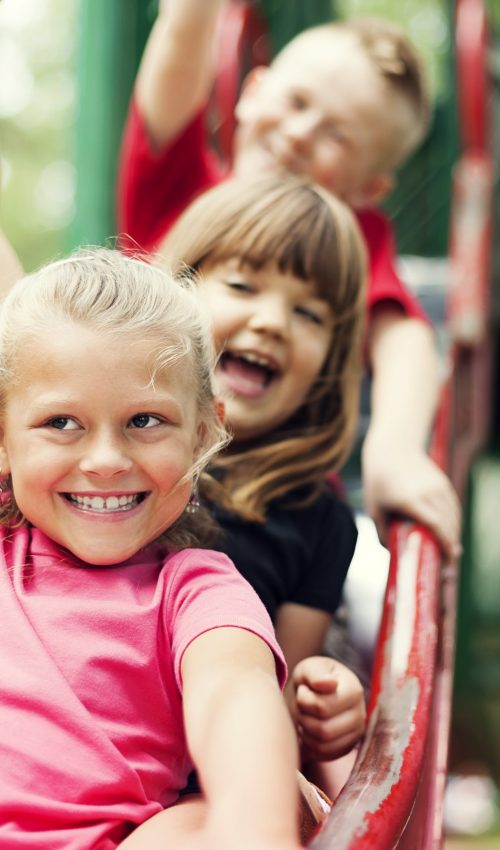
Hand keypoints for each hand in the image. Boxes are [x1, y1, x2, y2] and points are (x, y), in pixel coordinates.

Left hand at [290, 657, 365, 762]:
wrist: (315, 691)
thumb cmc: (312, 678)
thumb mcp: (309, 668)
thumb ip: (316, 673)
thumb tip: (330, 684)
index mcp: (354, 690)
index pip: (323, 707)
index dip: (304, 700)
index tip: (303, 689)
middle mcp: (360, 714)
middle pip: (324, 730)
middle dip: (304, 718)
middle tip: (300, 705)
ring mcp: (355, 733)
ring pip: (323, 745)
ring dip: (305, 731)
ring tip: (304, 715)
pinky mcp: (347, 747)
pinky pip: (323, 754)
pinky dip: (309, 743)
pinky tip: (308, 728)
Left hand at [362, 437, 461, 561]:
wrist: (390, 448)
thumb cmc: (378, 481)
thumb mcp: (374, 508)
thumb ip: (381, 531)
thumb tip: (391, 552)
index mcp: (410, 499)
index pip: (435, 525)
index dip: (444, 543)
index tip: (446, 560)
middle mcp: (427, 492)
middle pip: (448, 523)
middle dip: (451, 545)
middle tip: (447, 563)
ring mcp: (437, 485)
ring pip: (453, 515)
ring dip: (454, 534)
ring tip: (449, 551)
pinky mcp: (442, 482)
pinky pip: (453, 505)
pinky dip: (454, 521)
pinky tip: (450, 532)